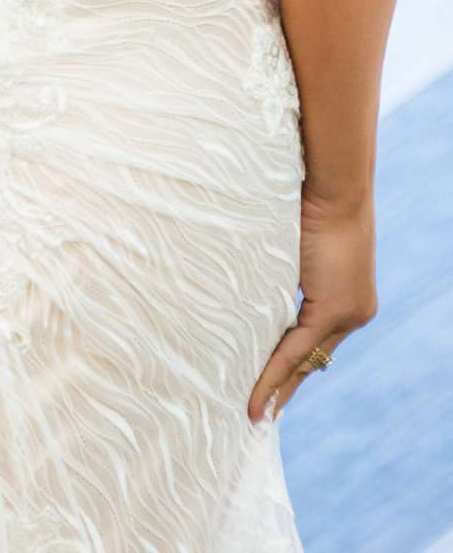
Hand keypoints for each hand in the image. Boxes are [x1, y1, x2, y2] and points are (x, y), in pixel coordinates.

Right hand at [249, 191, 376, 422]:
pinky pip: (298, 350)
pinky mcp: (337, 310)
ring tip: (256, 415)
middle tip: (263, 416)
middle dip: (285, 389)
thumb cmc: (308, 202)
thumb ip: (281, 275)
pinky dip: (274, 372)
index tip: (273, 392)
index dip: (290, 368)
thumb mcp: (293, 247)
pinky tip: (257, 397)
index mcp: (346, 298)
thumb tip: (248, 289)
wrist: (333, 185)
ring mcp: (350, 314)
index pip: (314, 344)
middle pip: (312, 362)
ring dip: (278, 387)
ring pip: (306, 362)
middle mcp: (354, 313)